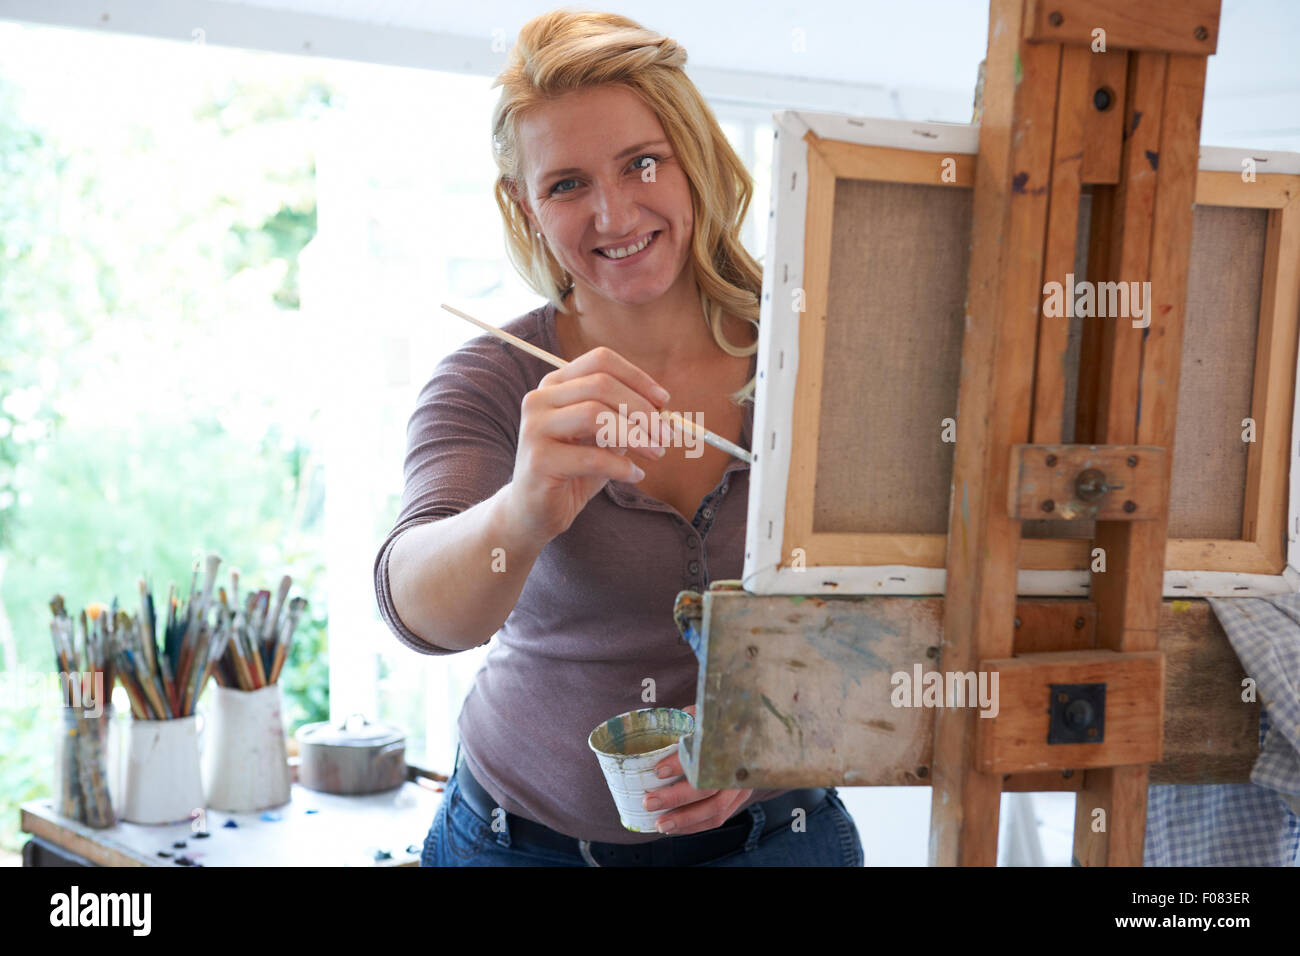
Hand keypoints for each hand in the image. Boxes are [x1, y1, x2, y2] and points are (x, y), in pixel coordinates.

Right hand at [504, 346, 675, 544]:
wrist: (534, 512)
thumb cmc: (573, 471)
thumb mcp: (602, 437)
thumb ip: (624, 417)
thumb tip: (661, 408)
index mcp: (555, 384)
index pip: (600, 361)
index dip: (637, 377)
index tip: (664, 400)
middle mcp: (540, 399)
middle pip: (600, 385)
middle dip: (641, 409)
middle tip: (666, 434)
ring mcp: (535, 428)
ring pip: (594, 414)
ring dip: (635, 435)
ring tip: (656, 454)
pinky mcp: (538, 461)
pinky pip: (592, 457)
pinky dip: (622, 467)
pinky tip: (635, 476)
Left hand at [645, 705, 753, 835]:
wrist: (747, 731)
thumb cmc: (715, 723)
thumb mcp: (699, 716)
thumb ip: (682, 723)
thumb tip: (656, 736)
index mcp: (727, 740)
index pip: (703, 754)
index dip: (679, 764)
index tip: (657, 770)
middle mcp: (737, 766)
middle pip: (707, 787)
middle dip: (675, 798)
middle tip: (649, 802)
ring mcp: (740, 785)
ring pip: (715, 809)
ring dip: (684, 820)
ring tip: (660, 824)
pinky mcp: (738, 799)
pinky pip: (718, 818)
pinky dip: (695, 826)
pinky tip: (675, 828)